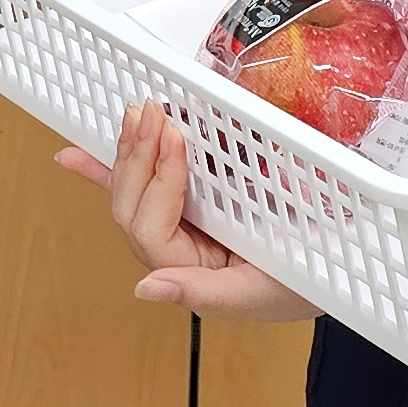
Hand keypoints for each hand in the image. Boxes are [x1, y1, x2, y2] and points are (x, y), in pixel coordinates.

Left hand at [53, 102, 317, 320]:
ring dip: (127, 151)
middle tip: (150, 113)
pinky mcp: (193, 203)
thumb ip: (202, 292)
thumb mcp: (259, 294)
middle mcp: (176, 249)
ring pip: (134, 189)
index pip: (151, 229)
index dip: (159, 182)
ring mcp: (182, 224)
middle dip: (137, 157)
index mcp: (187, 272)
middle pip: (133, 205)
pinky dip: (106, 168)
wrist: (336, 261)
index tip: (176, 137)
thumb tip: (145, 289)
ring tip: (133, 114)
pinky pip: (146, 185)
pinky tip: (71, 157)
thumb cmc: (302, 284)